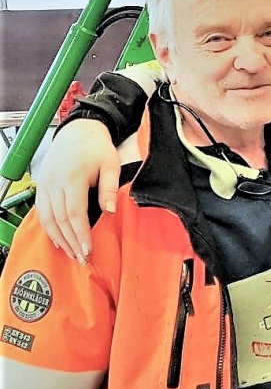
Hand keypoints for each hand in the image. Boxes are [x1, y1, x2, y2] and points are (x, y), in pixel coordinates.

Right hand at [33, 119, 118, 262]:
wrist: (78, 129)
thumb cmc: (96, 146)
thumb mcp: (111, 164)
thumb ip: (110, 188)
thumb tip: (110, 210)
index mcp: (72, 179)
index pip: (74, 214)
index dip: (81, 235)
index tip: (88, 251)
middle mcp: (54, 183)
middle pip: (60, 220)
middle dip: (71, 242)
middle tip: (82, 259)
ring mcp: (45, 184)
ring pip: (47, 218)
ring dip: (59, 239)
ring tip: (71, 254)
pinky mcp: (42, 185)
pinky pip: (42, 211)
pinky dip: (49, 227)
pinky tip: (58, 239)